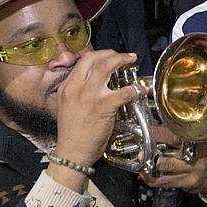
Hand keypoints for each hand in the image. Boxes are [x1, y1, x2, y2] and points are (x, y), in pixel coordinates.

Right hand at [52, 49, 141, 167]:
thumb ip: (77, 92)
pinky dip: (135, 89)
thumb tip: (93, 83)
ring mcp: (89, 96)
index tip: (108, 57)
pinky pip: (123, 92)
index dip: (98, 55)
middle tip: (123, 56)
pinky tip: (140, 90)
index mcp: (67, 88)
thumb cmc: (71, 134)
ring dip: (121, 60)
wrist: (71, 153)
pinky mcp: (103, 106)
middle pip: (94, 59)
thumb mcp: (66, 107)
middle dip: (111, 53)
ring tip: (131, 60)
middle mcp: (76, 88)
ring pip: (106, 67)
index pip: (82, 62)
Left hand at [141, 127, 206, 198]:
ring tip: (140, 156)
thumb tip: (166, 120)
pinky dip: (151, 177)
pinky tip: (145, 172)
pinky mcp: (185, 183)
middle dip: (153, 147)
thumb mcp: (205, 138)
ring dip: (149, 162)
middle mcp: (196, 156)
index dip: (163, 132)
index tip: (149, 128)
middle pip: (172, 148)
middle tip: (140, 142)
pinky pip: (164, 181)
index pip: (181, 135)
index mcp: (201, 141)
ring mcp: (190, 171)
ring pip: (165, 166)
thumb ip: (189, 131)